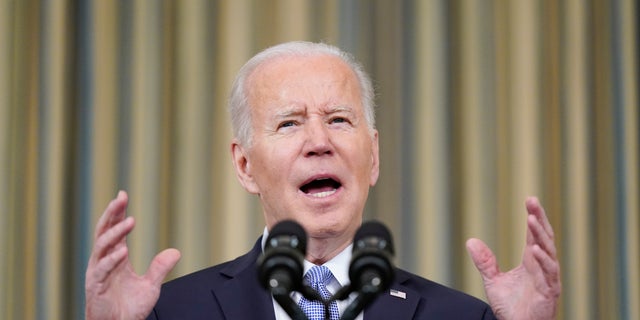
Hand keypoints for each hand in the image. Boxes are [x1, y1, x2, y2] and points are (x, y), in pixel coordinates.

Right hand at [85, 191, 180, 319]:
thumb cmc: (129, 309)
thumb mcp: (151, 287)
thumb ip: (160, 268)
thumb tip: (176, 252)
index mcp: (115, 258)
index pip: (114, 230)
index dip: (117, 213)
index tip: (123, 195)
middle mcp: (103, 261)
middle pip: (104, 231)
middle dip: (111, 213)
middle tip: (120, 198)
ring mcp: (98, 273)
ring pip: (102, 246)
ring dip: (116, 232)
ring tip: (130, 221)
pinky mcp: (96, 287)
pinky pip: (103, 269)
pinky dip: (112, 259)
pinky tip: (123, 251)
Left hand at [466, 197, 560, 319]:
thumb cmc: (511, 307)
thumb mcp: (493, 280)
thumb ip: (485, 261)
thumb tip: (471, 241)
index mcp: (532, 262)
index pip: (534, 235)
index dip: (534, 217)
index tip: (530, 200)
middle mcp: (542, 268)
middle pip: (544, 238)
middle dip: (539, 219)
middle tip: (533, 202)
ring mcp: (548, 279)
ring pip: (549, 254)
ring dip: (541, 237)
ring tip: (532, 220)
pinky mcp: (549, 293)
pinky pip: (549, 275)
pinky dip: (543, 262)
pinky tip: (536, 249)